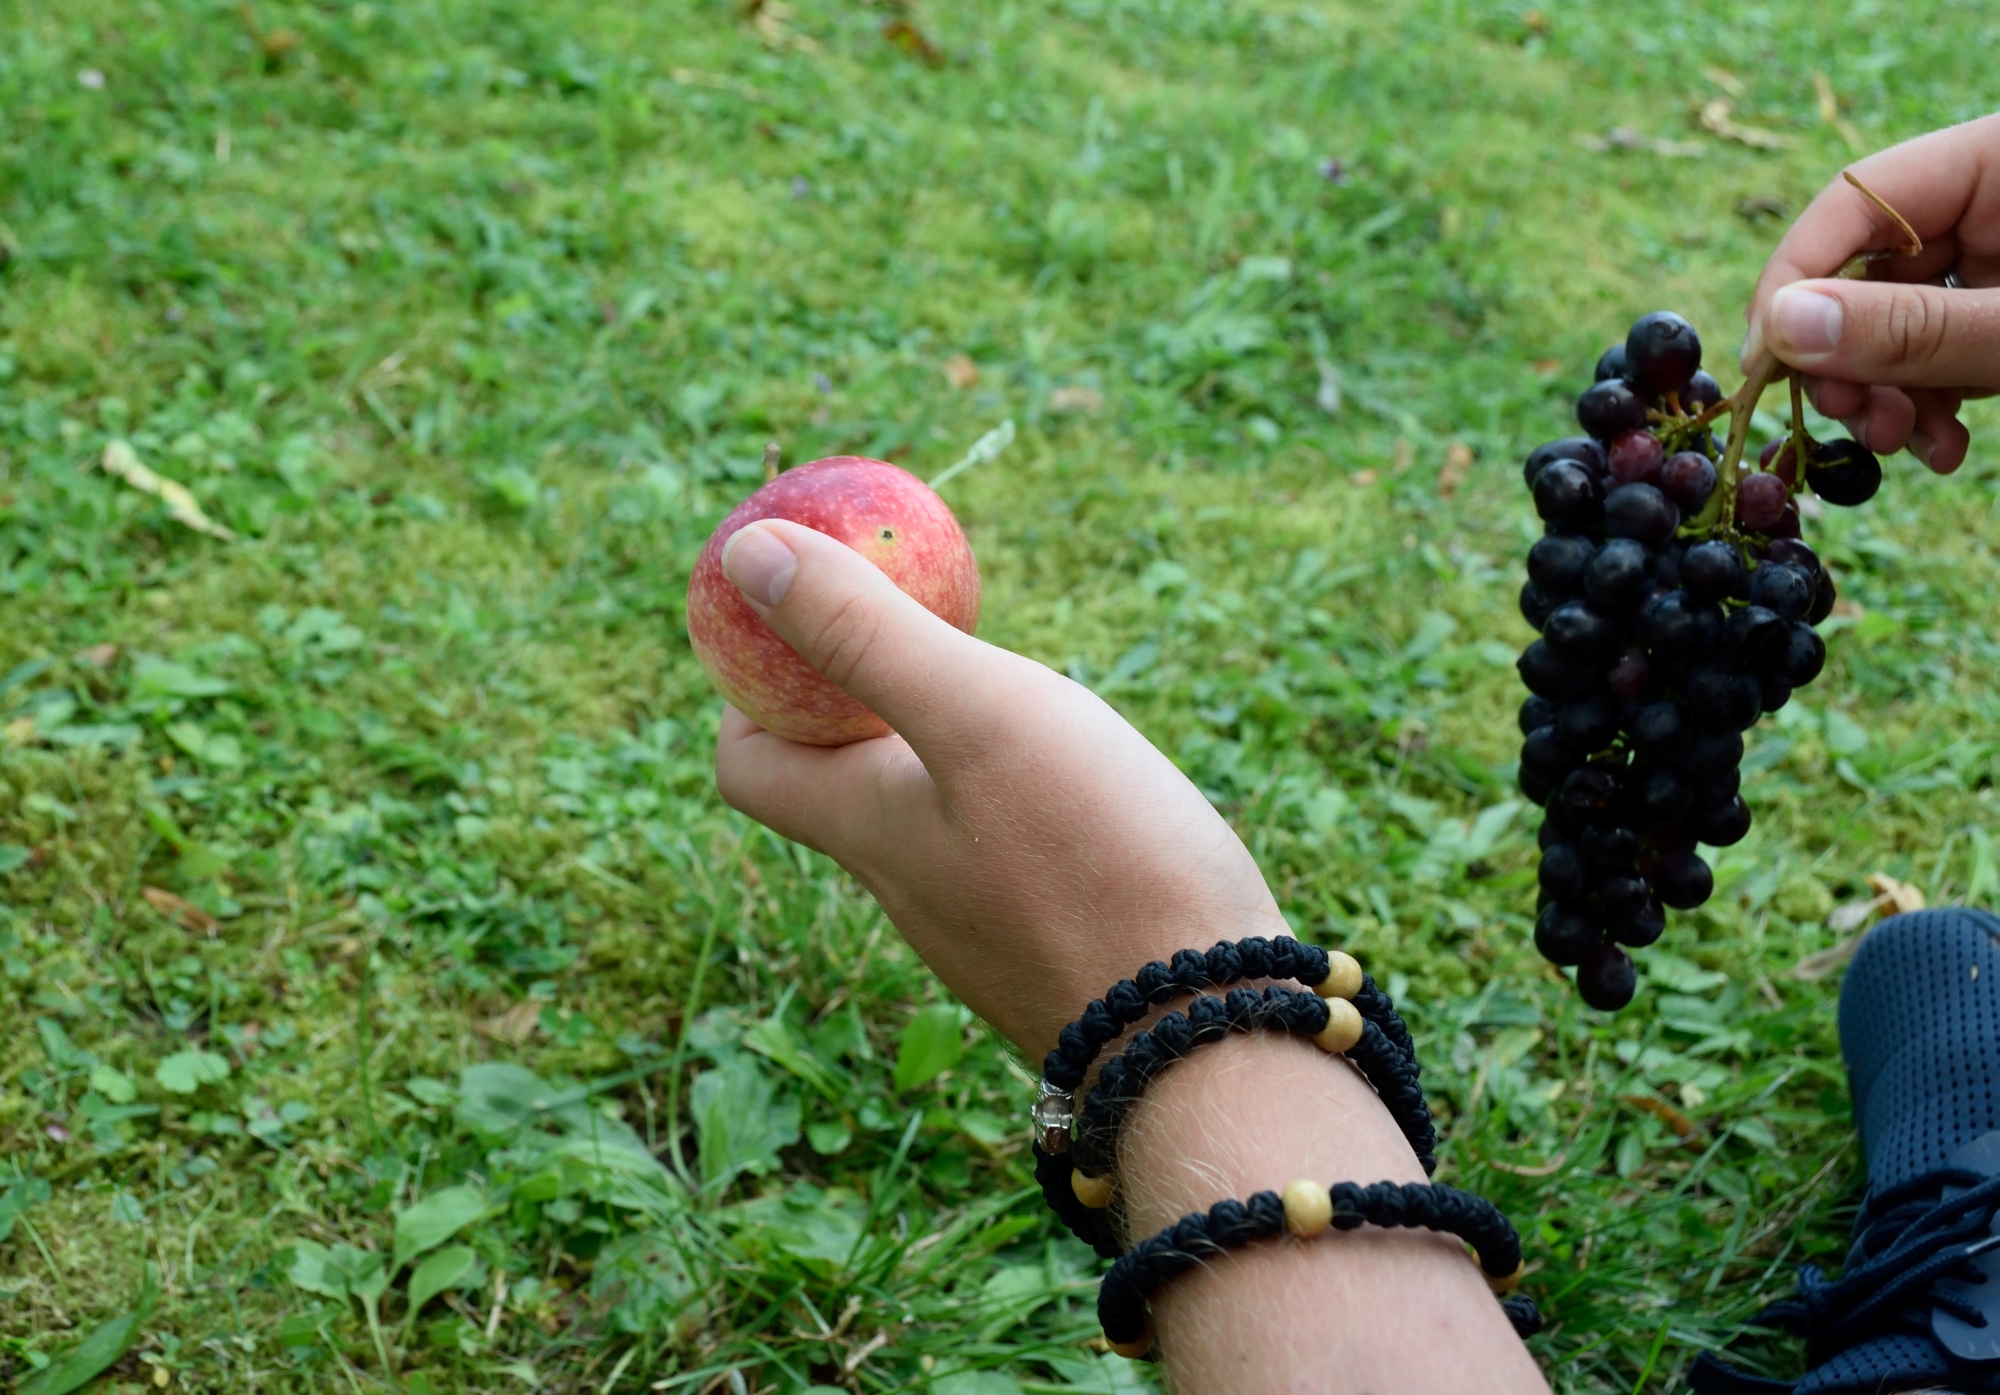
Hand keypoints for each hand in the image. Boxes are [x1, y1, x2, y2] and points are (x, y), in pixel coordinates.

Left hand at [710, 519, 1289, 1056]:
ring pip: (928, 816)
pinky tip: (1086, 776)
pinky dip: (1014, 796)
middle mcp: (907, 884)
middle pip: (838, 783)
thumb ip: (863, 636)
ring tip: (1014, 690)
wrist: (1211, 1035)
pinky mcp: (1052, 945)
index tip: (804, 615)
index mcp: (864, 826)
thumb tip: (744, 557)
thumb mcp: (978, 716)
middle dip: (856, 695)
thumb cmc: (1096, 862)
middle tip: (924, 621)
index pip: (747, 762)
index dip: (749, 686)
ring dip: (943, 743)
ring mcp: (981, 925)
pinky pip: (1002, 852)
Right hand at [1741, 114, 1999, 473]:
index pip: (1852, 199)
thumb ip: (1912, 326)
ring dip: (1882, 396)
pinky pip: (1935, 353)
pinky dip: (1925, 406)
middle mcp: (1984, 204)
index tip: (1763, 363)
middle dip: (1845, 357)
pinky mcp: (1999, 312)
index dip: (1793, 280)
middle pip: (1863, 269)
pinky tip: (1939, 447)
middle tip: (1849, 414)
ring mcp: (1994, 259)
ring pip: (1892, 324)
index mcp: (1995, 162)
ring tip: (1901, 441)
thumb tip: (1779, 328)